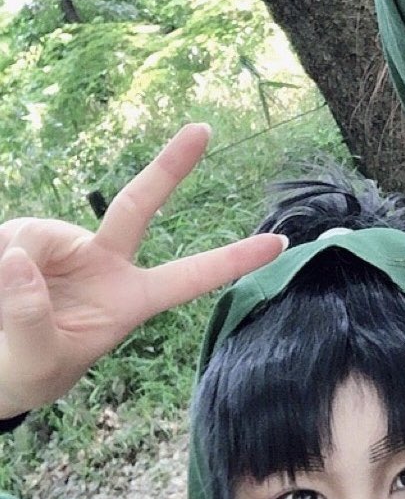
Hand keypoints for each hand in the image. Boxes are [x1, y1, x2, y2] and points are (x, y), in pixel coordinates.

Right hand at [0, 124, 285, 416]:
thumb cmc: (25, 369)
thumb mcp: (36, 361)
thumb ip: (31, 318)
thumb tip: (20, 259)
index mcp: (128, 299)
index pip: (187, 278)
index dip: (233, 261)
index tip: (281, 242)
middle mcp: (103, 263)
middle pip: (138, 207)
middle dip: (170, 167)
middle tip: (204, 129)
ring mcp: (64, 246)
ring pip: (37, 238)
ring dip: (10, 268)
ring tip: (0, 307)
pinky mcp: (23, 236)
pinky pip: (8, 240)